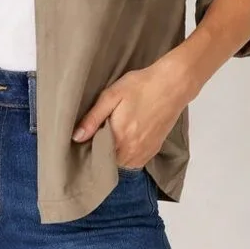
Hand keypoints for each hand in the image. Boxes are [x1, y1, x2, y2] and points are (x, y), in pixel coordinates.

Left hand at [71, 53, 191, 166]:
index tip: (83, 141)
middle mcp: (133, 151)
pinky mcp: (155, 148)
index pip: (97, 157)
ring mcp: (145, 152)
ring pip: (123, 164)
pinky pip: (136, 161)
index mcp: (119, 138)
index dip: (88, 150)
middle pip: (110, 163)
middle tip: (96, 135)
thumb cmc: (141, 86)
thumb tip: (76, 138)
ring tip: (110, 136)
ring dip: (115, 155)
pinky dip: (128, 154)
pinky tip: (125, 138)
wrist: (172, 84)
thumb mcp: (111, 96)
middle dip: (101, 153)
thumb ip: (93, 118)